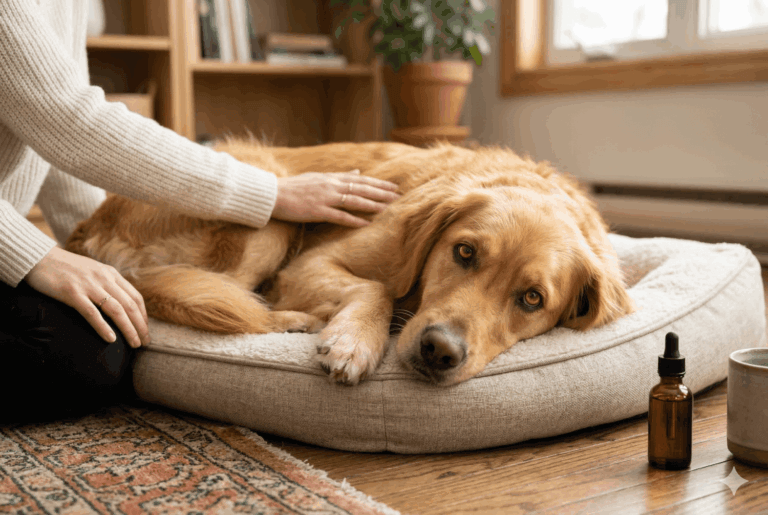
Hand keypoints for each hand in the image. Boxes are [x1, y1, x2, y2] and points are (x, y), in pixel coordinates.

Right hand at [24, 247, 149, 347]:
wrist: (39, 257)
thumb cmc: (65, 268)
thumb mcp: (93, 272)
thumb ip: (107, 284)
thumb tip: (120, 303)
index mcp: (111, 274)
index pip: (135, 297)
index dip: (143, 315)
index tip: (145, 330)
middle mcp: (104, 278)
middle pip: (130, 305)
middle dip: (140, 326)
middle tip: (145, 342)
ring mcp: (88, 285)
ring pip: (116, 310)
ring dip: (128, 329)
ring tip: (134, 344)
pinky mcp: (72, 292)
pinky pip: (92, 312)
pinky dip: (103, 327)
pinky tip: (111, 339)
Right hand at [272, 170, 399, 226]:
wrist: (272, 194)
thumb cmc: (293, 187)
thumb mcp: (318, 177)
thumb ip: (339, 176)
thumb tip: (358, 172)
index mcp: (331, 177)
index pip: (360, 179)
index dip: (378, 183)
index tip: (393, 187)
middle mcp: (331, 185)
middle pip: (361, 188)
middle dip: (381, 192)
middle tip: (398, 196)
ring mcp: (324, 197)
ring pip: (354, 200)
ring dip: (372, 204)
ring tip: (388, 208)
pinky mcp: (317, 210)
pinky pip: (339, 216)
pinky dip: (353, 219)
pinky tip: (366, 223)